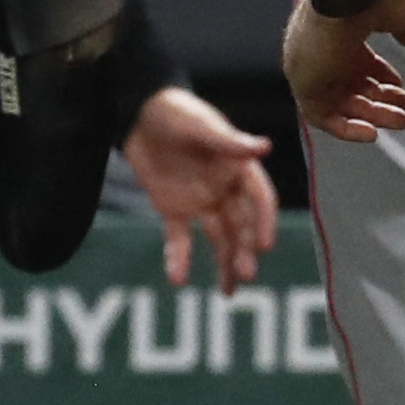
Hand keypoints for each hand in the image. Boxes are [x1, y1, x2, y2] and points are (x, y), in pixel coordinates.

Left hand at [122, 89, 277, 290]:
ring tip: (229, 291)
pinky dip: (179, 258)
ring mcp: (201, 201)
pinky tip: (177, 279)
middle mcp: (225, 188)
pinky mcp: (174, 209)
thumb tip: (264, 148)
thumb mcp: (200, 125)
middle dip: (245, 250)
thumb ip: (229, 141)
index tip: (265, 246)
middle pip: (241, 224)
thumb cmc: (177, 112)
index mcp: (239, 167)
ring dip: (224, 262)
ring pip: (219, 238)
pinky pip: (179, 238)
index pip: (260, 199)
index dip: (264, 221)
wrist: (139, 114)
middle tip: (246, 275)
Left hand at [283, 0, 404, 145]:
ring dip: (371, 116)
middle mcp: (320, 50)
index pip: (356, 62)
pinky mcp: (302, 82)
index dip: (381, 78)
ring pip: (339, 103)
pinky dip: (345, 128)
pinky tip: (373, 133)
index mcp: (339, 30)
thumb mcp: (401, 10)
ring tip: (401, 121)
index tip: (402, 87)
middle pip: (350, 86)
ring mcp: (309, 66)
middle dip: (381, 101)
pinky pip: (321, 115)